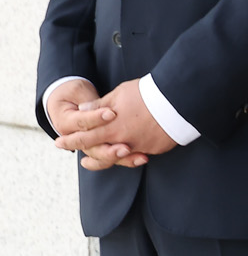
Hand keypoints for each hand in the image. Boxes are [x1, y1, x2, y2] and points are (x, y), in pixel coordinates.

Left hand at [57, 79, 175, 169]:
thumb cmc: (147, 94)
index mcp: (111, 128)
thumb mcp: (119, 94)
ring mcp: (141, 147)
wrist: (179, 100)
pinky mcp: (157, 148)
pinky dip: (138, 151)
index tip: (60, 142)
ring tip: (111, 156)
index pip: (84, 138)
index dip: (71, 141)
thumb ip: (100, 105)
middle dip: (90, 156)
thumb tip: (83, 109)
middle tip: (82, 161)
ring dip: (114, 157)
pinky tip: (137, 148)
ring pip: (123, 157)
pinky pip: (144, 151)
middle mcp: (124, 141)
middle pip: (102, 153)